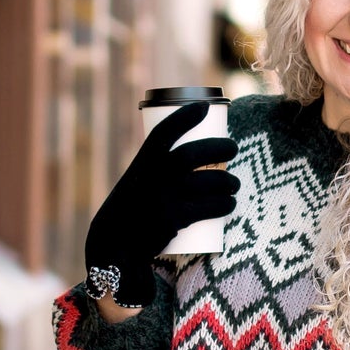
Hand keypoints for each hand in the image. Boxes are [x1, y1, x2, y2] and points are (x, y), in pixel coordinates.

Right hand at [85, 102, 238, 307]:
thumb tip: (196, 157)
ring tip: (234, 184)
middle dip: (218, 147)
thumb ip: (161, 167)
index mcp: (142, 162)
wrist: (116, 242)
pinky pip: (207, 208)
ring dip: (227, 181)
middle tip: (233, 147)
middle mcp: (153, 175)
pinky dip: (224, 205)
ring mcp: (164, 197)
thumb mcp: (138, 179)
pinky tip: (230, 204)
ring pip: (206, 182)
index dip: (185, 116)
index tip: (204, 107)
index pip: (164, 131)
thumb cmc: (133, 208)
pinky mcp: (174, 219)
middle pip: (193, 154)